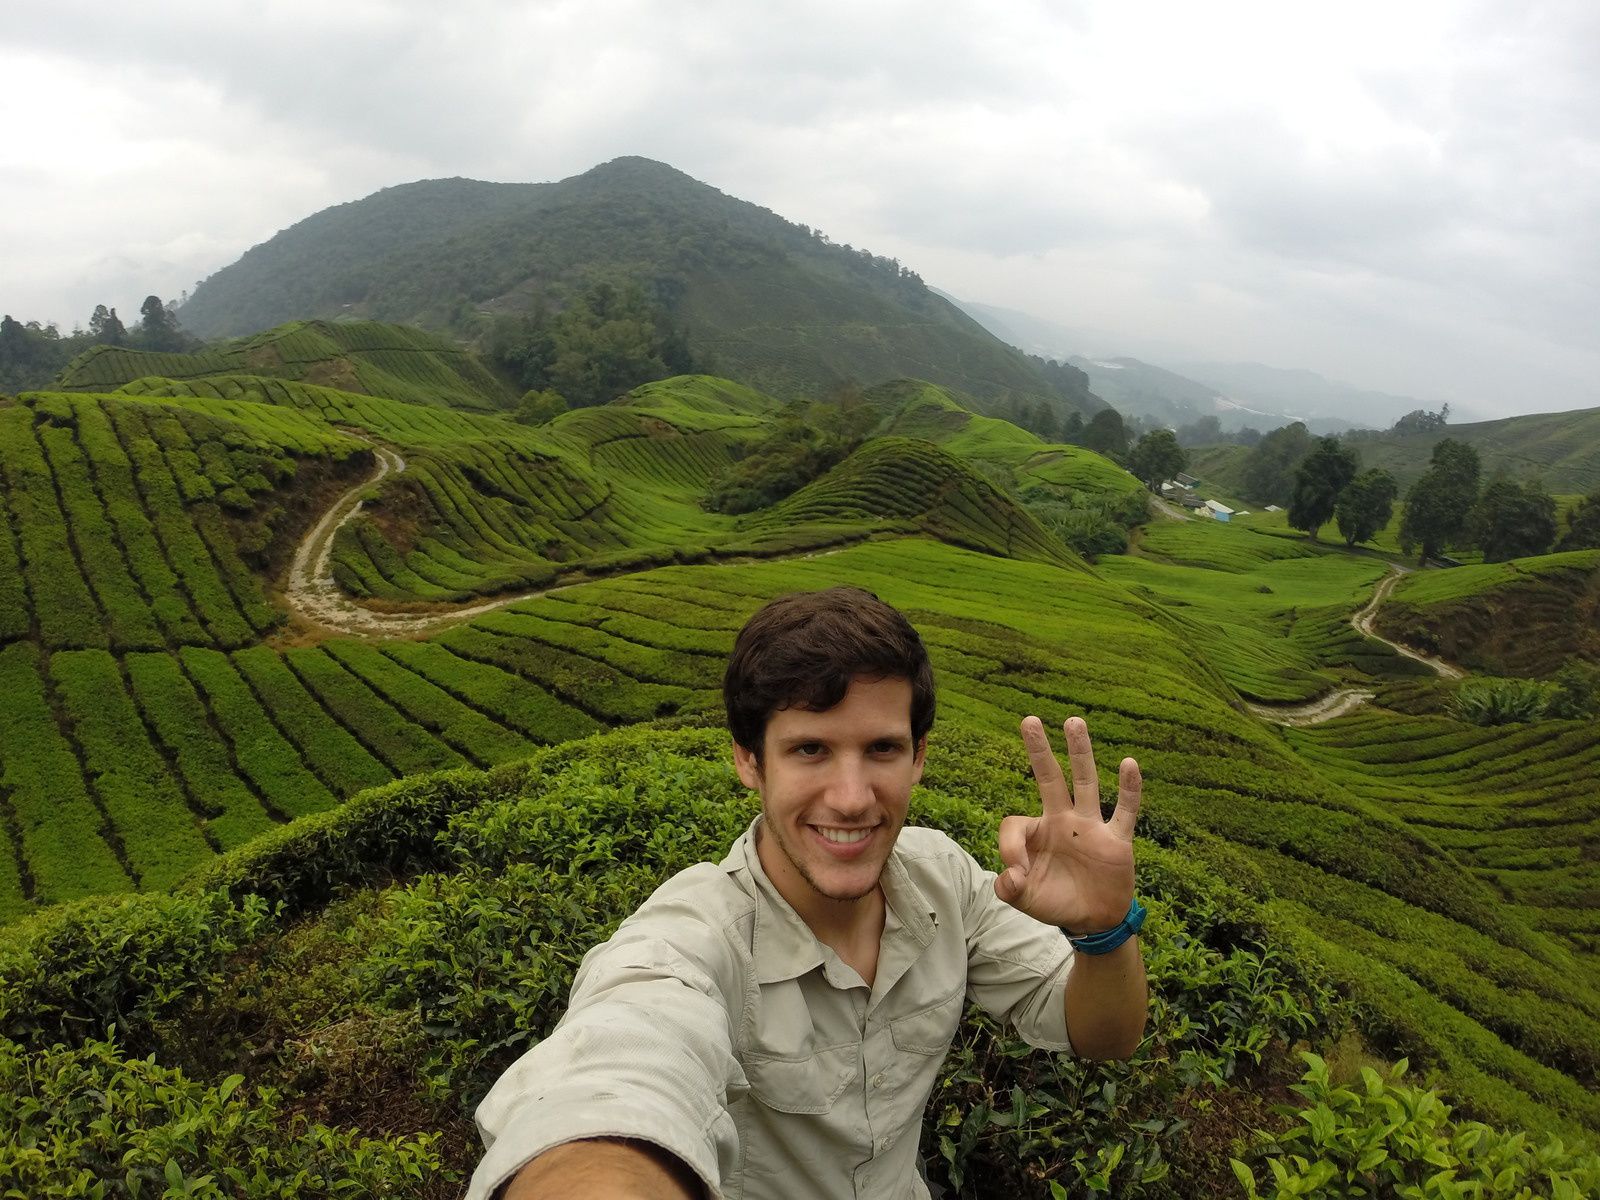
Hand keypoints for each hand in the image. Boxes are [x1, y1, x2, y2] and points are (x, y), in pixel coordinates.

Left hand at [994, 716, 1139, 933]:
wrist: (1093, 920)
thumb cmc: (1055, 901)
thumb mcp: (1024, 899)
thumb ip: (1009, 888)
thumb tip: (1011, 875)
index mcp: (1038, 832)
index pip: (1015, 823)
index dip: (1010, 848)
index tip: (1016, 874)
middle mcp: (1063, 820)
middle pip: (1049, 778)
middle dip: (1039, 751)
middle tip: (1029, 720)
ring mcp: (1091, 827)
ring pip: (1085, 783)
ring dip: (1080, 753)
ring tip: (1074, 721)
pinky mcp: (1117, 841)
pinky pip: (1125, 810)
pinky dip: (1129, 789)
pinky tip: (1129, 764)